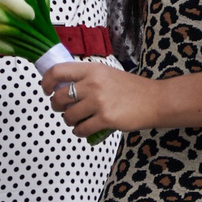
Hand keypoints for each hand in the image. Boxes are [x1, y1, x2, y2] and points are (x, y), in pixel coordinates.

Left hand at [42, 59, 157, 134]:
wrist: (155, 101)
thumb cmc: (133, 89)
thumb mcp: (107, 74)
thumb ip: (87, 78)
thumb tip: (63, 87)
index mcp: (92, 69)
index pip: (57, 71)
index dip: (46, 81)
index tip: (46, 89)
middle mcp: (93, 83)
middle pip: (59, 97)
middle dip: (56, 106)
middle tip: (62, 108)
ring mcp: (99, 101)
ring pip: (68, 115)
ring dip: (69, 120)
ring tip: (77, 120)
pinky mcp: (105, 119)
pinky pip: (81, 129)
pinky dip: (79, 132)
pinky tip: (84, 129)